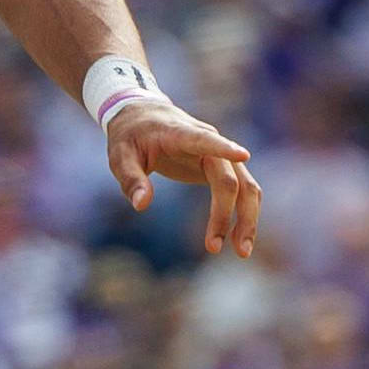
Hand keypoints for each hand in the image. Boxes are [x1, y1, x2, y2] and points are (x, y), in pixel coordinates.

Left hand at [107, 97, 260, 256]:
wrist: (142, 116)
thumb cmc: (130, 137)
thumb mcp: (120, 157)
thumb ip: (131, 180)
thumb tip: (142, 205)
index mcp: (181, 134)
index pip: (206, 141)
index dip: (224, 148)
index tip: (243, 154)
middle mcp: (208, 143)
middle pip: (230, 179)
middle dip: (226, 214)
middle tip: (214, 249)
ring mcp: (220, 155)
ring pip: (246, 187)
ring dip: (248, 219)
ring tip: (242, 252)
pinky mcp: (222, 167)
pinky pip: (243, 191)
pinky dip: (245, 214)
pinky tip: (238, 239)